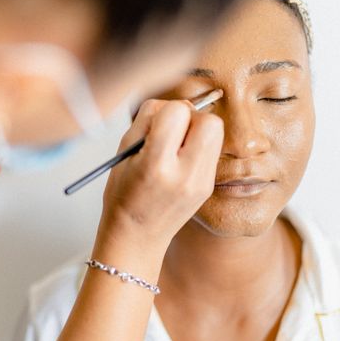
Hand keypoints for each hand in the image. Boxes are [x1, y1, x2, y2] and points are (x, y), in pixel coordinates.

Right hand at [98, 99, 222, 253]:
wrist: (136, 237)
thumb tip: (176, 102)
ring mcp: (201, 183)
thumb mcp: (124, 151)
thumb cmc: (123, 193)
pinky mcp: (208, 187)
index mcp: (156, 165)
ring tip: (176, 145)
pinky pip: (212, 149)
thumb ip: (148, 119)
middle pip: (209, 120)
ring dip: (197, 129)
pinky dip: (197, 145)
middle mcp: (184, 175)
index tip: (155, 124)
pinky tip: (180, 159)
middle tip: (172, 130)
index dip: (166, 110)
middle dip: (191, 116)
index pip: (178, 111)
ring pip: (216, 132)